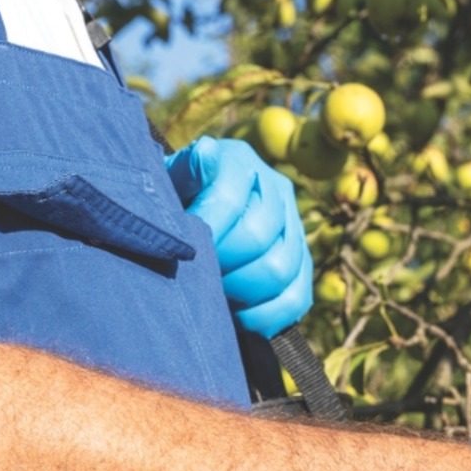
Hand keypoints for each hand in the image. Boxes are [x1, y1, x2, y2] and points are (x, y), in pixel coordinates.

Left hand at [164, 137, 313, 337]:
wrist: (188, 219)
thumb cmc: (171, 202)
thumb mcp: (168, 182)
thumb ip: (184, 171)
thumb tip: (207, 152)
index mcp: (240, 162)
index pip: (228, 201)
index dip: (203, 234)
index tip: (179, 253)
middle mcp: (275, 187)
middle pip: (258, 238)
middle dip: (220, 265)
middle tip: (194, 276)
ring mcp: (294, 225)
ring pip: (280, 270)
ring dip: (241, 291)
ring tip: (213, 293)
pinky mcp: (302, 261)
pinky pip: (296, 298)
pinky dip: (267, 315)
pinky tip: (239, 317)